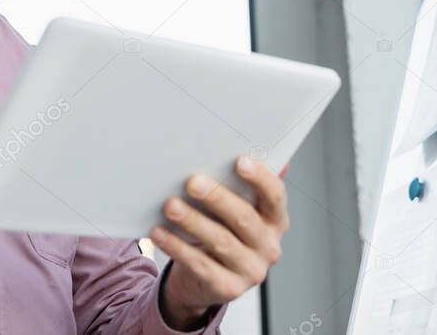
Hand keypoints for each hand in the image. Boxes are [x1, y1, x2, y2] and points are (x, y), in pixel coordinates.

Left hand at [151, 157, 289, 329]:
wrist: (207, 281)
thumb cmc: (223, 232)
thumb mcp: (236, 209)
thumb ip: (242, 184)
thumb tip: (250, 147)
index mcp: (276, 221)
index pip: (275, 196)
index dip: (260, 178)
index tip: (240, 161)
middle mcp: (269, 246)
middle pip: (245, 218)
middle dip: (217, 198)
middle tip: (192, 182)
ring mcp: (251, 270)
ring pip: (220, 242)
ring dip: (193, 221)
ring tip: (171, 205)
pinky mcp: (227, 288)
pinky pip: (200, 264)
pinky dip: (177, 247)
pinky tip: (160, 232)